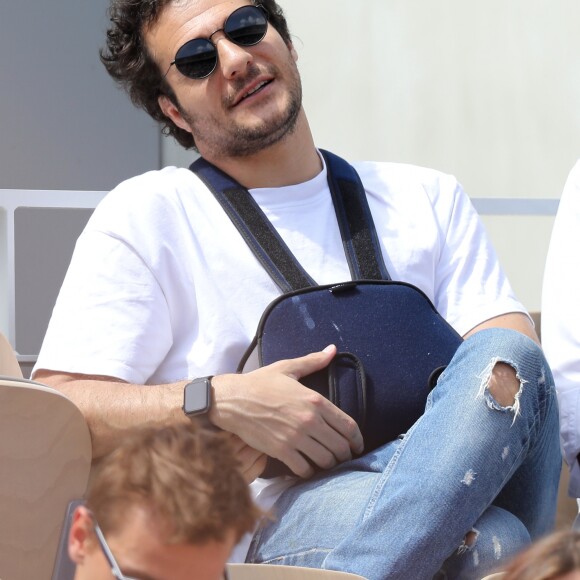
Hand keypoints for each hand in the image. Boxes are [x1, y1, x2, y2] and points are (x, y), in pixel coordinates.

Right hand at [210, 345, 364, 477]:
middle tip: (344, 456)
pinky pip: (304, 469)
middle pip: (340, 446)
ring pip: (325, 460)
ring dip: (330, 464)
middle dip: (346, 454)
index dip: (357, 439)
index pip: (348, 425)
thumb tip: (332, 350)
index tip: (358, 445)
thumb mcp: (288, 368)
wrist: (233, 400)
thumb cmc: (260, 382)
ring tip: (327, 462)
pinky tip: (307, 467)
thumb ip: (313, 361)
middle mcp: (309, 420)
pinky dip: (309, 471)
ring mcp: (295, 437)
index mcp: (314, 400)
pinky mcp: (281, 451)